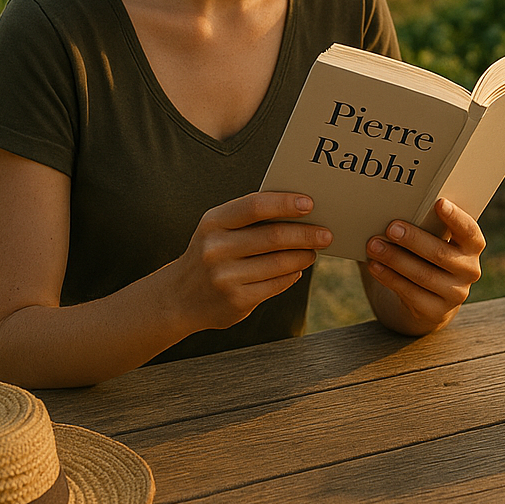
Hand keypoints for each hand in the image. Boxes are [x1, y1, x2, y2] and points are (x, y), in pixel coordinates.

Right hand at [173, 191, 332, 331]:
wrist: (178, 297)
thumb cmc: (210, 254)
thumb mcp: (218, 230)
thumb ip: (249, 218)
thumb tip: (298, 210)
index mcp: (213, 222)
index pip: (255, 206)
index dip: (285, 203)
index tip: (310, 203)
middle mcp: (216, 248)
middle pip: (274, 237)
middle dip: (306, 234)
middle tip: (326, 233)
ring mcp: (225, 277)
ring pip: (280, 263)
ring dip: (304, 256)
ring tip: (313, 251)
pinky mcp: (237, 300)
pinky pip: (277, 284)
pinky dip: (292, 275)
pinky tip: (297, 269)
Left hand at [364, 198, 484, 335]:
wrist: (428, 299)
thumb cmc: (426, 255)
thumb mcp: (432, 239)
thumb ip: (423, 225)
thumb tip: (388, 205)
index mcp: (472, 246)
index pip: (469, 230)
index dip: (455, 217)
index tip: (438, 202)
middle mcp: (469, 269)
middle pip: (440, 253)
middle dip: (413, 239)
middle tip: (391, 227)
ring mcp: (455, 293)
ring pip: (423, 275)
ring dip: (395, 259)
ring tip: (373, 246)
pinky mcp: (436, 311)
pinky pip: (410, 293)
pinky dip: (389, 278)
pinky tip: (374, 266)